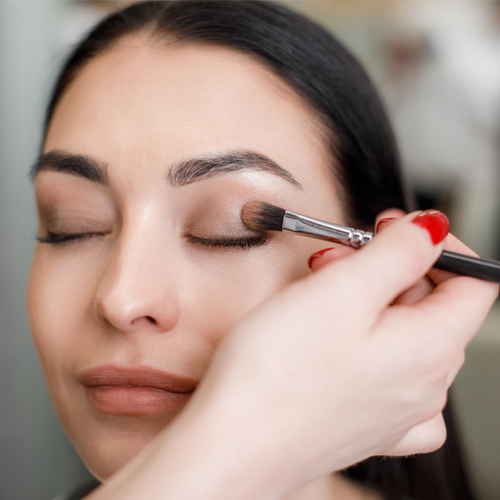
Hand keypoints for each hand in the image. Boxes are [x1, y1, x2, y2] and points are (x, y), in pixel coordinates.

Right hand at [191, 209, 497, 496]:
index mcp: (432, 348)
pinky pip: (390, 375)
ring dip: (369, 301)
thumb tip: (433, 228)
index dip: (437, 244)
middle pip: (431, 303)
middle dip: (388, 267)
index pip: (474, 281)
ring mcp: (396, 409)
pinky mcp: (366, 422)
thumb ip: (400, 251)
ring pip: (403, 332)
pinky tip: (346, 345)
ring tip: (321, 296)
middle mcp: (425, 385)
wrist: (233, 445)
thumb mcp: (343, 289)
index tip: (396, 230)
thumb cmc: (277, 373)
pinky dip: (370, 346)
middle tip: (337, 260)